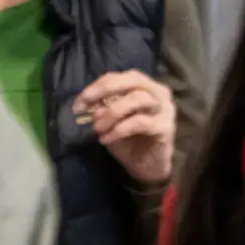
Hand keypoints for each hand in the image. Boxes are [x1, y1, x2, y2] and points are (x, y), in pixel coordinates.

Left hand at [75, 70, 175, 184]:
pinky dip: (119, 129)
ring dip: (112, 112)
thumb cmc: (130, 141)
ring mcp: (165, 109)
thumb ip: (103, 110)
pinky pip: (140, 122)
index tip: (79, 103)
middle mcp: (158, 93)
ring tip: (97, 129)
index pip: (122, 77)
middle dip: (106, 88)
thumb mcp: (110, 123)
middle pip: (134, 80)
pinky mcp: (165, 127)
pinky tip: (106, 139)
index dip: (99, 86)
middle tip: (86, 104)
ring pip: (138, 98)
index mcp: (145, 88)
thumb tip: (92, 106)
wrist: (148, 167)